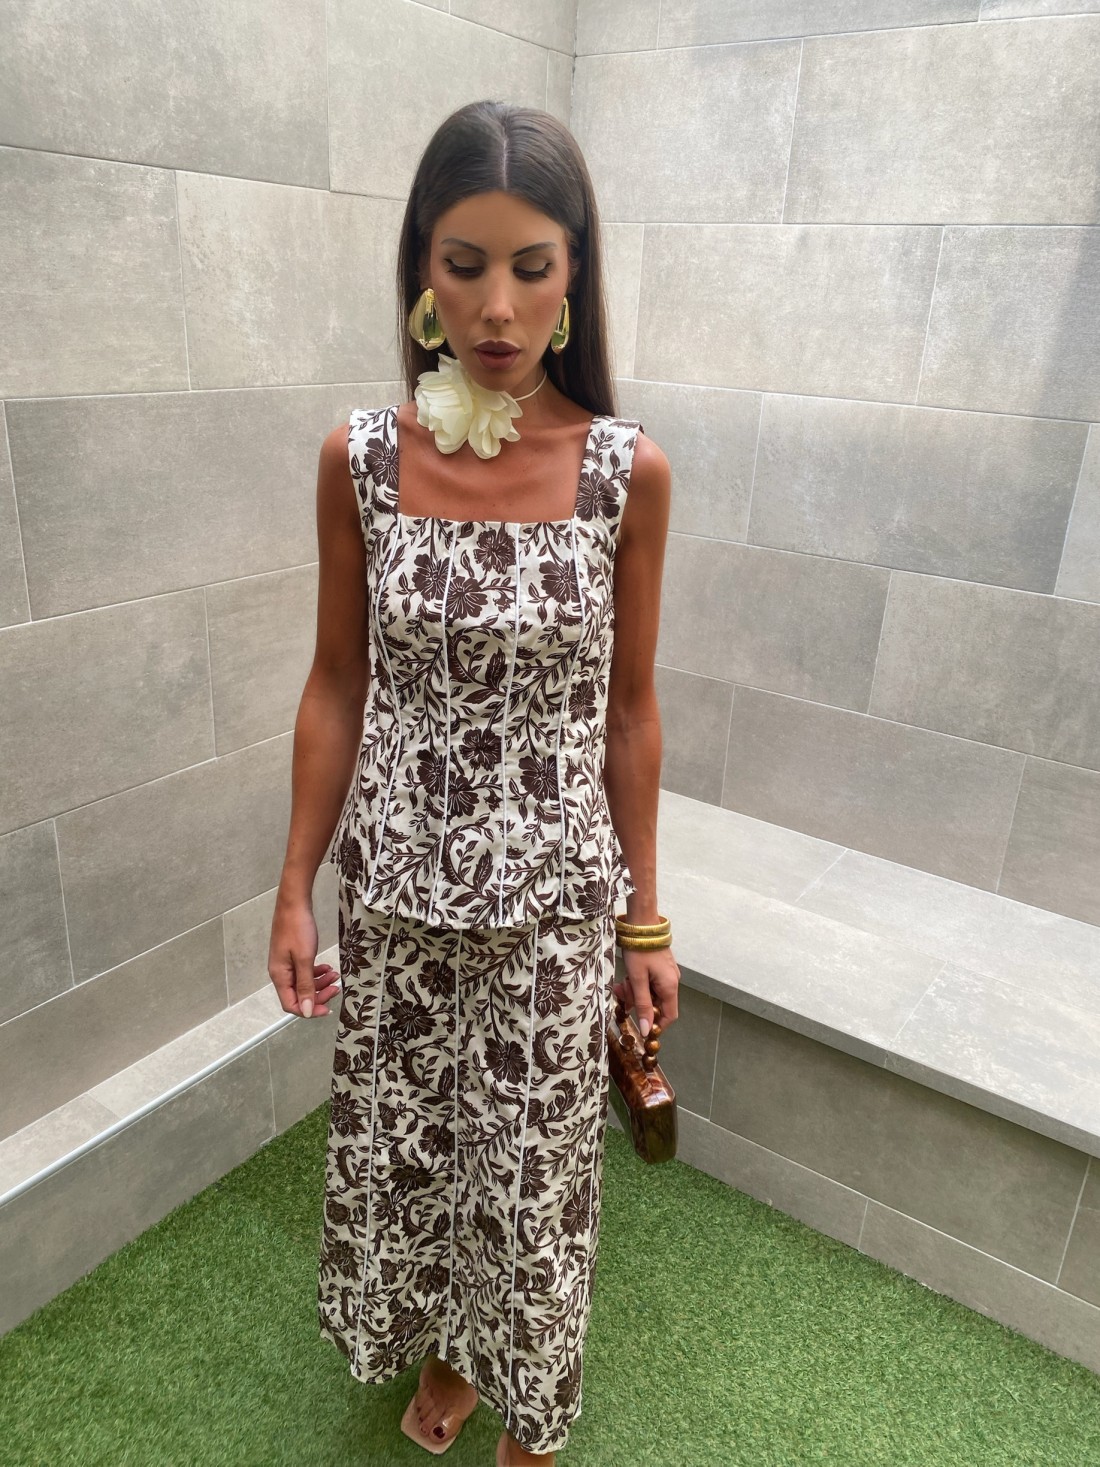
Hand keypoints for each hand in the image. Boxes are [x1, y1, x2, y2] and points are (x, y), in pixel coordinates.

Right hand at [268, 896, 341, 1019]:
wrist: (294, 903)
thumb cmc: (297, 928)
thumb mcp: (304, 959)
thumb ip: (305, 986)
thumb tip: (307, 1011)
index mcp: (280, 976)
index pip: (291, 1005)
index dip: (310, 1009)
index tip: (327, 1008)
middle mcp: (281, 973)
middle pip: (298, 995)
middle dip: (318, 995)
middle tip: (335, 989)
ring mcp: (286, 964)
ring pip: (303, 983)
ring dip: (320, 983)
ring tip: (335, 976)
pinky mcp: (292, 955)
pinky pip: (304, 972)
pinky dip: (316, 973)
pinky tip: (327, 968)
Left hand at [612, 943, 679, 1037]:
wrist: (642, 923)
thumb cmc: (639, 950)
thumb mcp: (637, 979)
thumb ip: (642, 1005)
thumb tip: (646, 1030)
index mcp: (670, 987)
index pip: (669, 1016)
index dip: (655, 1023)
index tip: (639, 1024)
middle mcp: (672, 981)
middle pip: (657, 1004)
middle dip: (638, 1003)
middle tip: (622, 995)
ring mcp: (666, 974)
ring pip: (651, 993)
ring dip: (635, 992)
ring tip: (621, 983)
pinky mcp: (660, 967)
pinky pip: (650, 982)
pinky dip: (638, 983)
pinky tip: (627, 977)